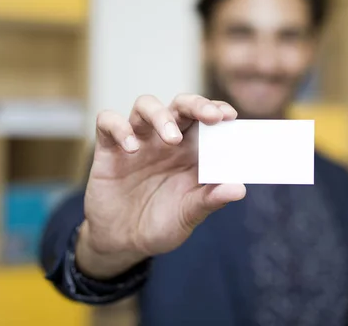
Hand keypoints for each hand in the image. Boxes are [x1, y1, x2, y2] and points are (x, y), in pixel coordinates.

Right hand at [75, 94, 245, 278]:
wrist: (123, 242)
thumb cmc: (161, 224)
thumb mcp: (188, 216)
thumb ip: (210, 200)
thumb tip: (239, 189)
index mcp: (190, 151)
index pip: (205, 118)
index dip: (217, 110)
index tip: (230, 116)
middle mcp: (165, 140)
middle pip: (180, 105)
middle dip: (196, 104)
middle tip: (211, 117)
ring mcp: (137, 141)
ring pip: (145, 105)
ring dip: (160, 115)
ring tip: (172, 139)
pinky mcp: (109, 149)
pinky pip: (108, 122)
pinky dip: (119, 127)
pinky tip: (131, 148)